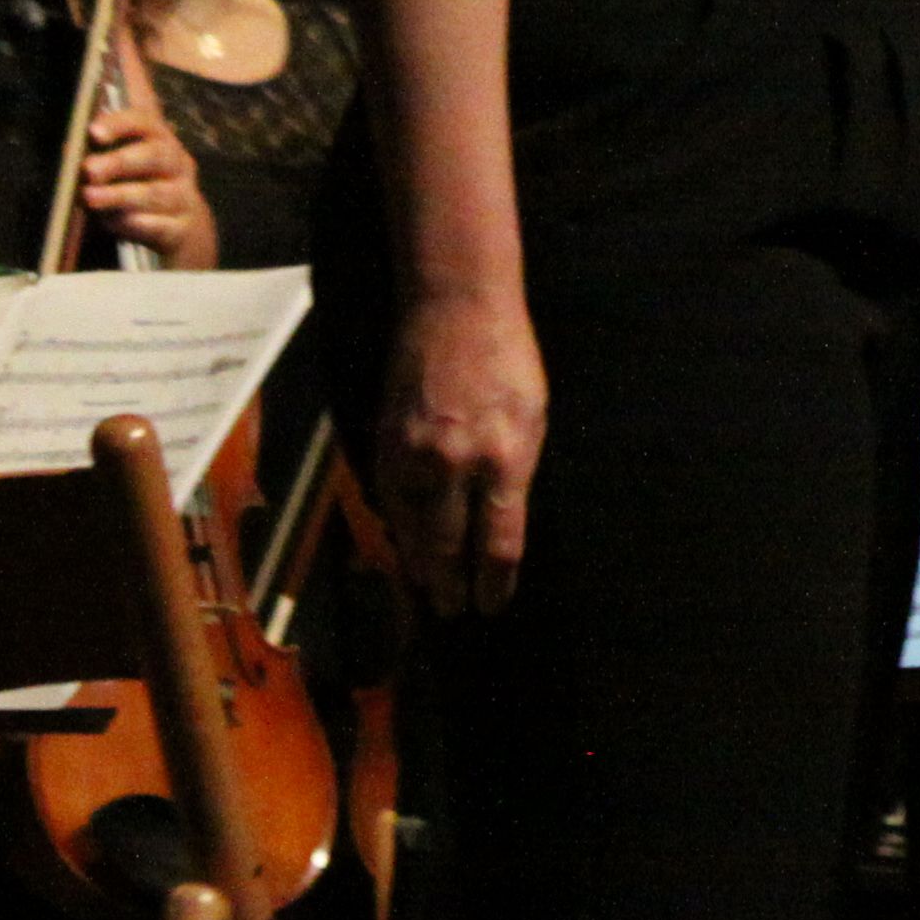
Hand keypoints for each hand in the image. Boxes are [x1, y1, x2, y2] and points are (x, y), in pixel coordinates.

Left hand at [81, 48, 217, 266]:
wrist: (181, 229)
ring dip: (120, 195)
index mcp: (160, 141)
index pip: (144, 122)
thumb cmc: (140, 187)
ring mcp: (183, 197)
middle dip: (119, 162)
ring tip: (90, 197)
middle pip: (154, 155)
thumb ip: (107, 138)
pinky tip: (111, 223)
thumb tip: (73, 131)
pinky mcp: (183, 229)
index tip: (93, 131)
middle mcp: (177, 165)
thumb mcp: (127, 160)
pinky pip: (159, 226)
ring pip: (155, 193)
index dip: (119, 124)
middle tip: (88, 169)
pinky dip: (134, 225)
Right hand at [379, 287, 548, 615]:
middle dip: (452, 585)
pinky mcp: (385, 442)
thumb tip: (499, 520)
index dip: (494, 582)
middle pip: (451, 547)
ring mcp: (417, 455)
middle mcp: (459, 464)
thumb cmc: (509, 359)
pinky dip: (397, 527)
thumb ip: (515, 471)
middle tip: (453, 612)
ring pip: (413, 530)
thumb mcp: (533, 417)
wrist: (458, 307)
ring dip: (420, 565)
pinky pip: (389, 500)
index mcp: (508, 459)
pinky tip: (403, 545)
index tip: (492, 605)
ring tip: (427, 590)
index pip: (500, 543)